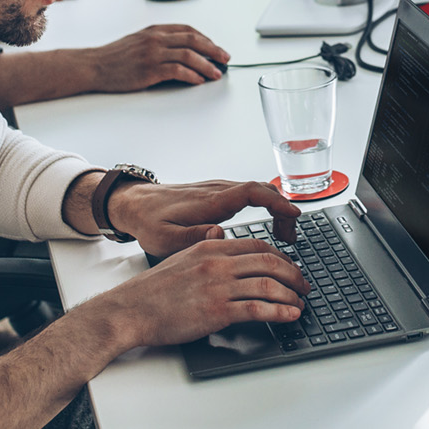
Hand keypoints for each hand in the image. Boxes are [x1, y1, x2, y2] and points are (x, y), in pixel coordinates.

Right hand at [84, 237, 307, 347]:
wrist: (131, 309)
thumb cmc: (153, 289)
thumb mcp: (180, 256)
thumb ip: (204, 246)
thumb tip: (218, 235)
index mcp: (210, 247)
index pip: (257, 245)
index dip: (280, 257)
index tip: (290, 267)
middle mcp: (217, 263)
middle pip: (269, 262)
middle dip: (293, 274)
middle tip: (304, 286)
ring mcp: (218, 286)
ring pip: (268, 285)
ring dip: (290, 295)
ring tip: (300, 303)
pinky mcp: (216, 310)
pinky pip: (257, 309)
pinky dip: (279, 312)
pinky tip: (289, 315)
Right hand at [90, 24, 229, 89]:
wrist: (95, 65)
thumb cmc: (116, 56)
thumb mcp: (139, 40)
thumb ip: (159, 41)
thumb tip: (184, 50)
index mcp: (155, 30)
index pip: (188, 30)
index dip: (206, 39)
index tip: (216, 48)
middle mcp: (156, 38)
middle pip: (194, 40)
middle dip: (214, 50)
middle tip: (225, 59)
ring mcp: (153, 53)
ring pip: (189, 56)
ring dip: (207, 65)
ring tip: (216, 73)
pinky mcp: (149, 70)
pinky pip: (177, 71)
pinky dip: (192, 76)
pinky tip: (199, 80)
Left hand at [108, 178, 300, 257]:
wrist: (133, 203)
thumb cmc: (148, 221)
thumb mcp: (165, 238)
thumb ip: (193, 238)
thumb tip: (220, 235)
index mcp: (210, 201)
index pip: (253, 192)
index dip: (278, 202)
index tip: (295, 215)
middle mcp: (218, 191)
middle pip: (263, 190)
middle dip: (284, 210)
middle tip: (291, 238)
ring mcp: (218, 190)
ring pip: (258, 191)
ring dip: (276, 209)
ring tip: (283, 237)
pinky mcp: (216, 194)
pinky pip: (249, 194)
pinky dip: (265, 207)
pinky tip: (266, 227)